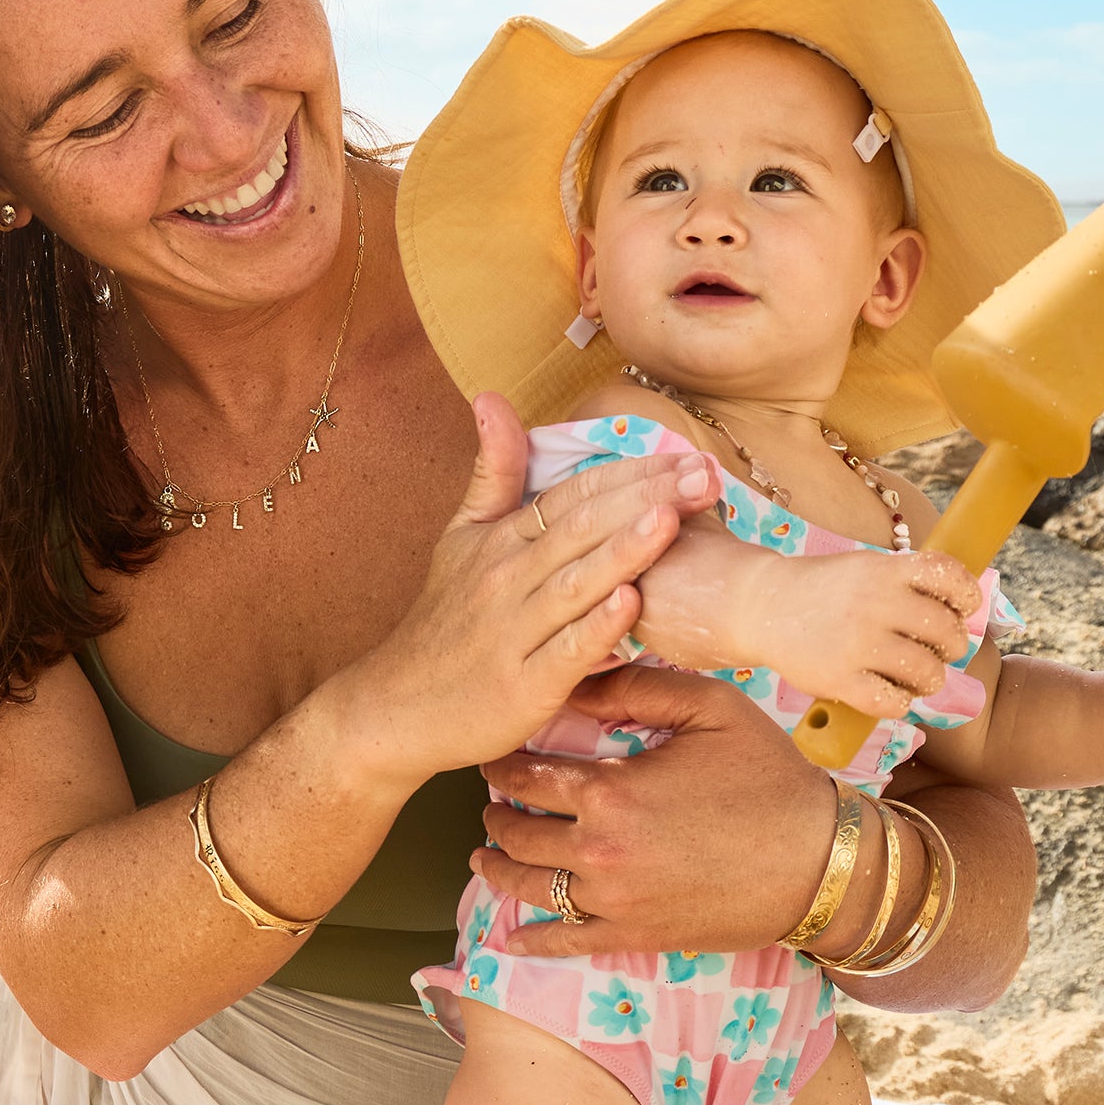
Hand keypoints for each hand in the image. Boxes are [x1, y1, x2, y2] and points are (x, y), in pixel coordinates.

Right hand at [348, 396, 720, 784]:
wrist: (397, 706)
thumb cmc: (442, 623)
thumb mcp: (459, 538)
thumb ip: (492, 474)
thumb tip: (491, 399)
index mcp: (502, 542)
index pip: (572, 495)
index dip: (628, 473)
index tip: (684, 453)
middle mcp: (507, 580)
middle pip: (582, 529)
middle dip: (647, 498)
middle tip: (706, 476)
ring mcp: (514, 633)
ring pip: (575, 584)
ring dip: (625, 550)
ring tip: (674, 519)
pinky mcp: (521, 685)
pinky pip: (563, 652)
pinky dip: (596, 628)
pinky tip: (631, 604)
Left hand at [473, 666, 837, 954]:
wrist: (820, 861)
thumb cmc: (769, 776)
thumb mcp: (710, 707)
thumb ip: (636, 687)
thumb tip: (577, 684)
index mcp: (609, 790)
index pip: (527, 776)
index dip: (502, 766)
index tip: (494, 759)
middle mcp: (599, 850)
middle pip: (517, 834)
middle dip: (496, 816)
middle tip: (490, 805)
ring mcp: (614, 899)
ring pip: (529, 888)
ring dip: (496, 871)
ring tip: (484, 857)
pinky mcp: (636, 935)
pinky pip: (567, 943)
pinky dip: (531, 942)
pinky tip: (510, 939)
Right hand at [739, 547, 983, 716]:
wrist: (760, 605)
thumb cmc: (823, 590)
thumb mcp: (864, 566)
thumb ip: (908, 581)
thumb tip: (960, 609)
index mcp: (884, 570)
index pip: (950, 578)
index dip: (968, 597)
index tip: (963, 609)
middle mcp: (875, 603)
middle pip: (946, 632)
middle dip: (952, 647)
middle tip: (937, 651)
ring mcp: (856, 643)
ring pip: (926, 673)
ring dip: (929, 680)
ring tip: (915, 677)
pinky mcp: (838, 679)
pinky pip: (892, 703)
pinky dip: (899, 703)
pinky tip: (889, 694)